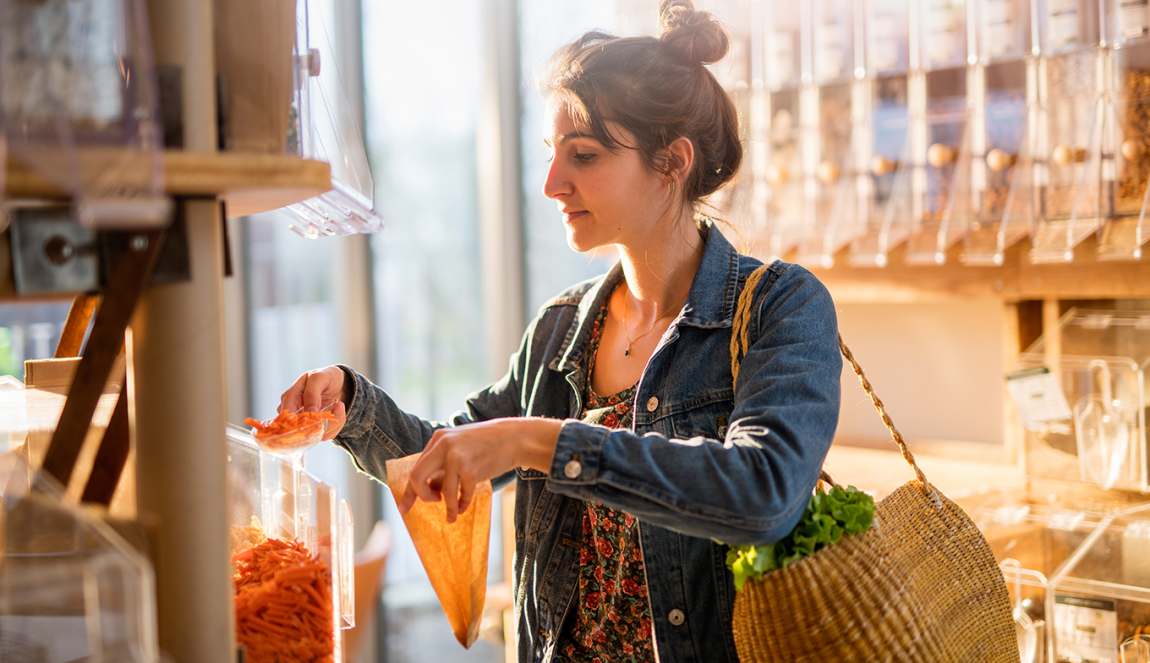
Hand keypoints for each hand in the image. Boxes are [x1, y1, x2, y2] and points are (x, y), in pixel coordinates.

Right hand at [281, 366, 348, 439]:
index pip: (288, 416)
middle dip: (323, 422)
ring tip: (340, 406)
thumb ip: (312, 393)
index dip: (301, 421)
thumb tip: (309, 413)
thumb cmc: (325, 376)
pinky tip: (339, 411)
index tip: (320, 416)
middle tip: (338, 406)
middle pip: (302, 429)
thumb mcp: (319, 378)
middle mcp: (294, 412)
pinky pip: (325, 435)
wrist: (338, 382)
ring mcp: (305, 421)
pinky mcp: (315, 427)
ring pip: (315, 435)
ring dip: (332, 424)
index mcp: (289, 398)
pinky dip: (336, 426)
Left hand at [398, 418, 561, 522]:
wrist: (514, 438)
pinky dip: (462, 505)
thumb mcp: (460, 445)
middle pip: (417, 478)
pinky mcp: (471, 470)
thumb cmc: (488, 444)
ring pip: (442, 492)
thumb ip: (443, 461)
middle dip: (420, 496)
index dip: (409, 491)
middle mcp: (443, 446)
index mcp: (438, 439)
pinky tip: (464, 507)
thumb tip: (429, 488)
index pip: (415, 468)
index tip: (404, 508)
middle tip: (431, 504)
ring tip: (452, 514)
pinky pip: (461, 495)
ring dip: (447, 507)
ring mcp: (456, 458)